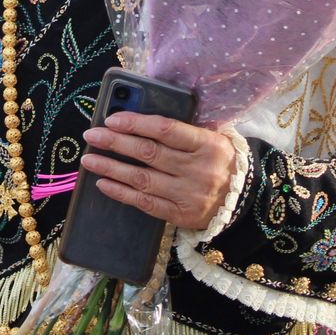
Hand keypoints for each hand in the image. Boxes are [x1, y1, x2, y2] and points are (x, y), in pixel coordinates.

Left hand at [79, 112, 235, 229]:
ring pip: (142, 179)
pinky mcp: (181, 214)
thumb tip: (135, 122)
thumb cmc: (220, 161)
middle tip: (92, 135)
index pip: (166, 129)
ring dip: (111, 168)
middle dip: (115, 143)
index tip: (111, 119)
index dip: (136, 123)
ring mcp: (189, 194)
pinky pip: (145, 203)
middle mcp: (198, 169)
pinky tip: (104, 183)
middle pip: (149, 153)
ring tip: (90, 160)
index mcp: (208, 144)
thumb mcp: (211, 139)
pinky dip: (122, 193)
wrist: (245, 199)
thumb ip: (181, 131)